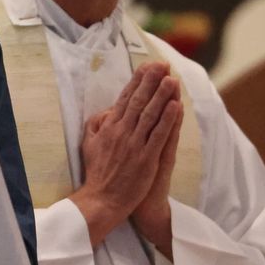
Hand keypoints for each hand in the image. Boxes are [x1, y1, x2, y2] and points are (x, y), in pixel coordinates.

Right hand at [69, 62, 181, 246]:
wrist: (102, 200)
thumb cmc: (97, 173)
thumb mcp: (88, 144)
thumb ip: (96, 125)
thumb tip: (107, 111)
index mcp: (108, 127)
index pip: (125, 98)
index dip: (137, 81)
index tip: (147, 66)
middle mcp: (121, 132)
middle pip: (139, 101)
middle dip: (151, 81)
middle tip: (161, 65)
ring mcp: (135, 145)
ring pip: (151, 115)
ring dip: (162, 95)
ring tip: (172, 79)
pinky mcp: (146, 159)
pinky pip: (159, 135)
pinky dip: (168, 120)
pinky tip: (176, 106)